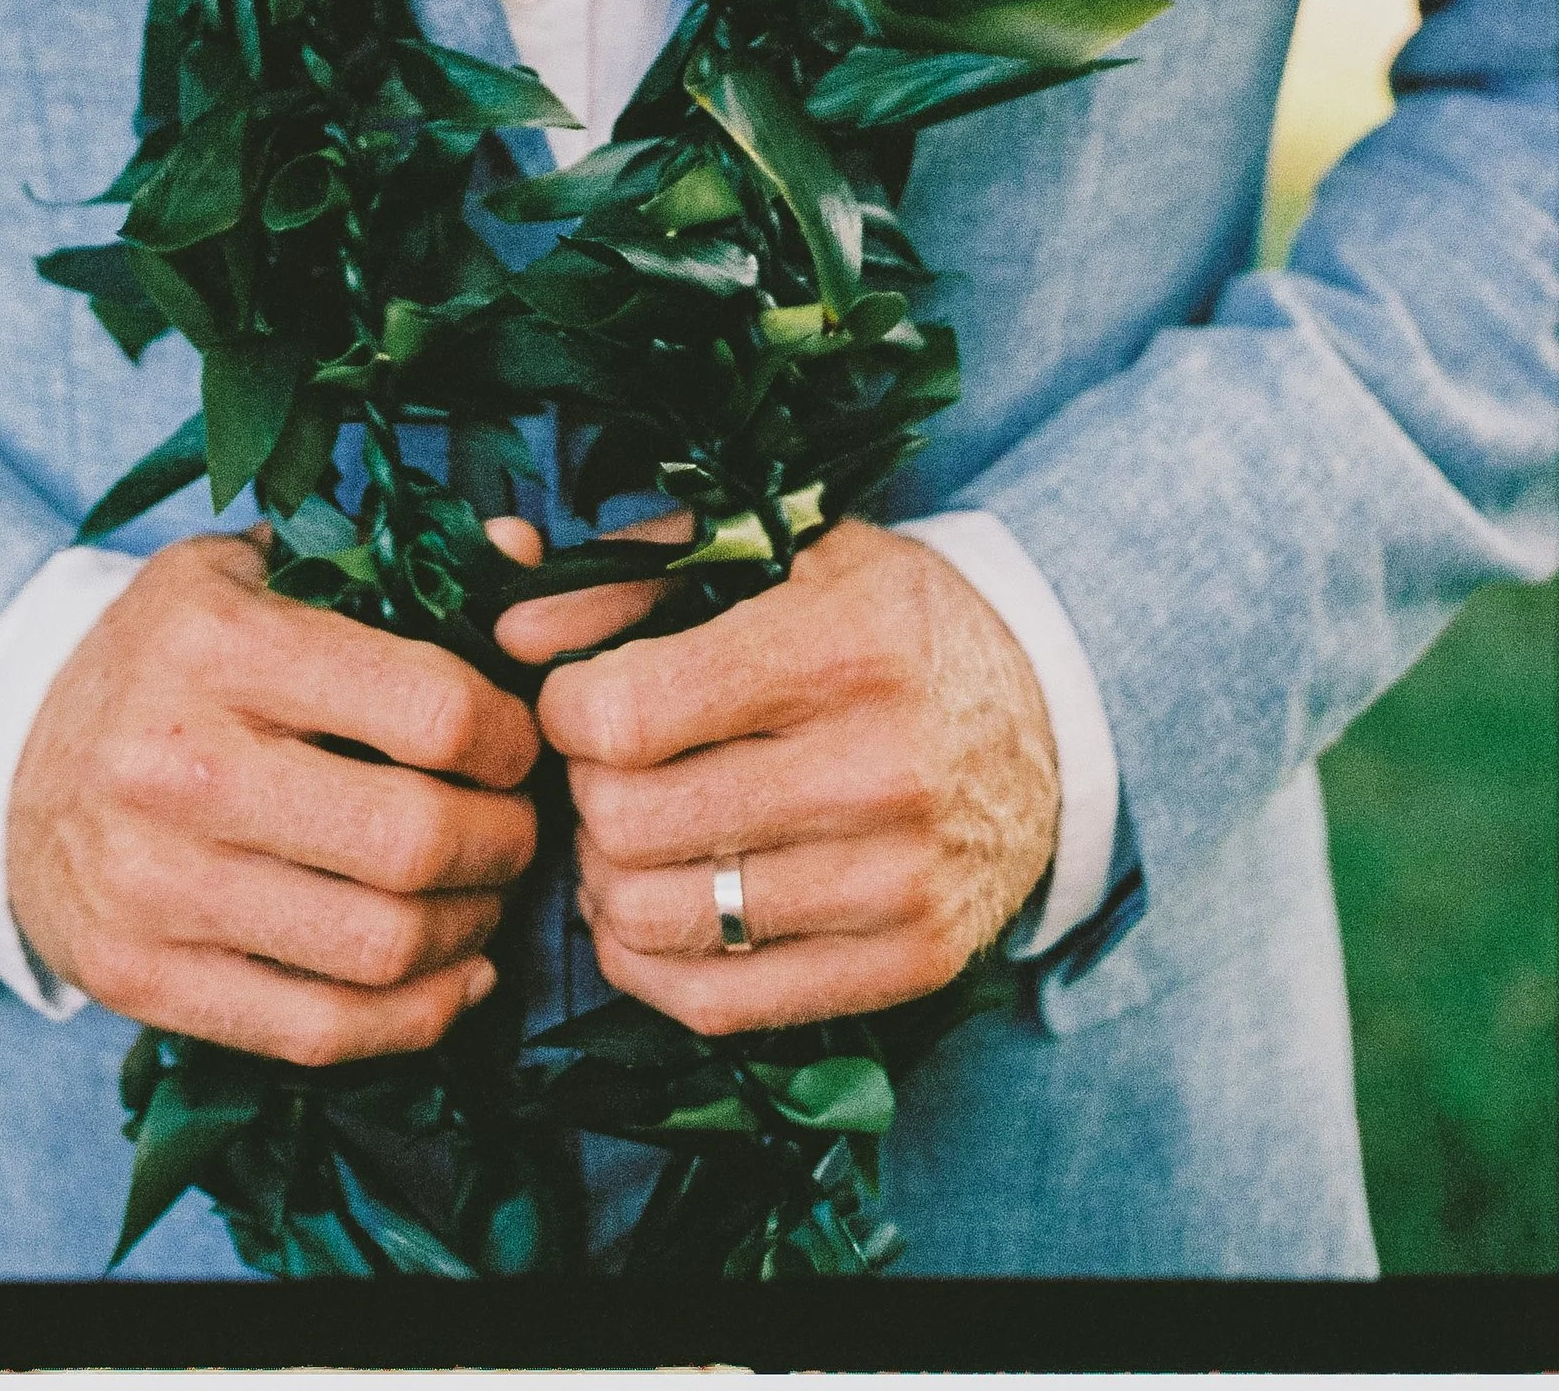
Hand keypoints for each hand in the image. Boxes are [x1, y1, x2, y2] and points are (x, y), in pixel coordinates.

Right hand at [8, 526, 541, 1065]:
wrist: (14, 757)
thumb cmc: (171, 656)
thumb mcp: (256, 570)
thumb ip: (392, 560)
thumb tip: (524, 552)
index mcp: (218, 641)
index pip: (429, 709)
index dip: (508, 736)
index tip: (515, 742)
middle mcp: (178, 763)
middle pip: (414, 840)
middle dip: (505, 841)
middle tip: (517, 826)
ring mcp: (152, 883)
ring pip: (378, 947)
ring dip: (470, 931)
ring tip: (484, 895)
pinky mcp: (138, 977)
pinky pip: (317, 1031)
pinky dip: (414, 1017)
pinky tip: (450, 976)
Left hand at [494, 514, 1058, 1029]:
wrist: (1050, 715)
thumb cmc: (884, 619)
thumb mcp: (774, 553)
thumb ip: (631, 576)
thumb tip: (508, 627)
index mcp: (837, 648)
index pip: (626, 716)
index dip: (566, 709)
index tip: (580, 696)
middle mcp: (876, 772)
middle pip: (630, 824)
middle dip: (584, 795)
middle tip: (601, 769)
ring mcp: (897, 883)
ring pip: (662, 921)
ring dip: (607, 881)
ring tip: (626, 835)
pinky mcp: (909, 965)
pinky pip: (721, 1005)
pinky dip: (652, 963)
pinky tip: (655, 907)